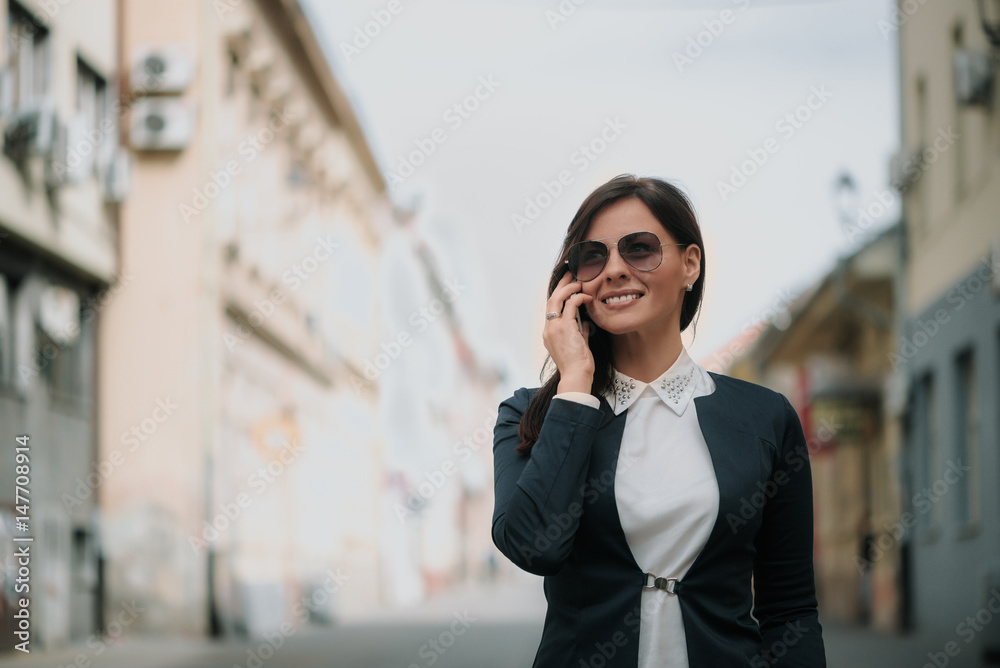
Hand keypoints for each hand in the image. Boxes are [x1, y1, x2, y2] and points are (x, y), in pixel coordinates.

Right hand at [543, 272, 594, 389]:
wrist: (576, 376)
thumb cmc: (578, 366)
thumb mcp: (578, 345)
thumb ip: (579, 332)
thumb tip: (584, 323)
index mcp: (549, 333)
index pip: (551, 308)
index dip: (558, 294)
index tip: (567, 285)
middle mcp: (548, 328)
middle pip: (551, 299)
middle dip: (561, 285)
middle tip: (570, 274)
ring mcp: (554, 327)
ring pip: (557, 299)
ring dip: (569, 288)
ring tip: (579, 281)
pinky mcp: (565, 328)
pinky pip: (571, 305)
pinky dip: (579, 297)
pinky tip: (588, 296)